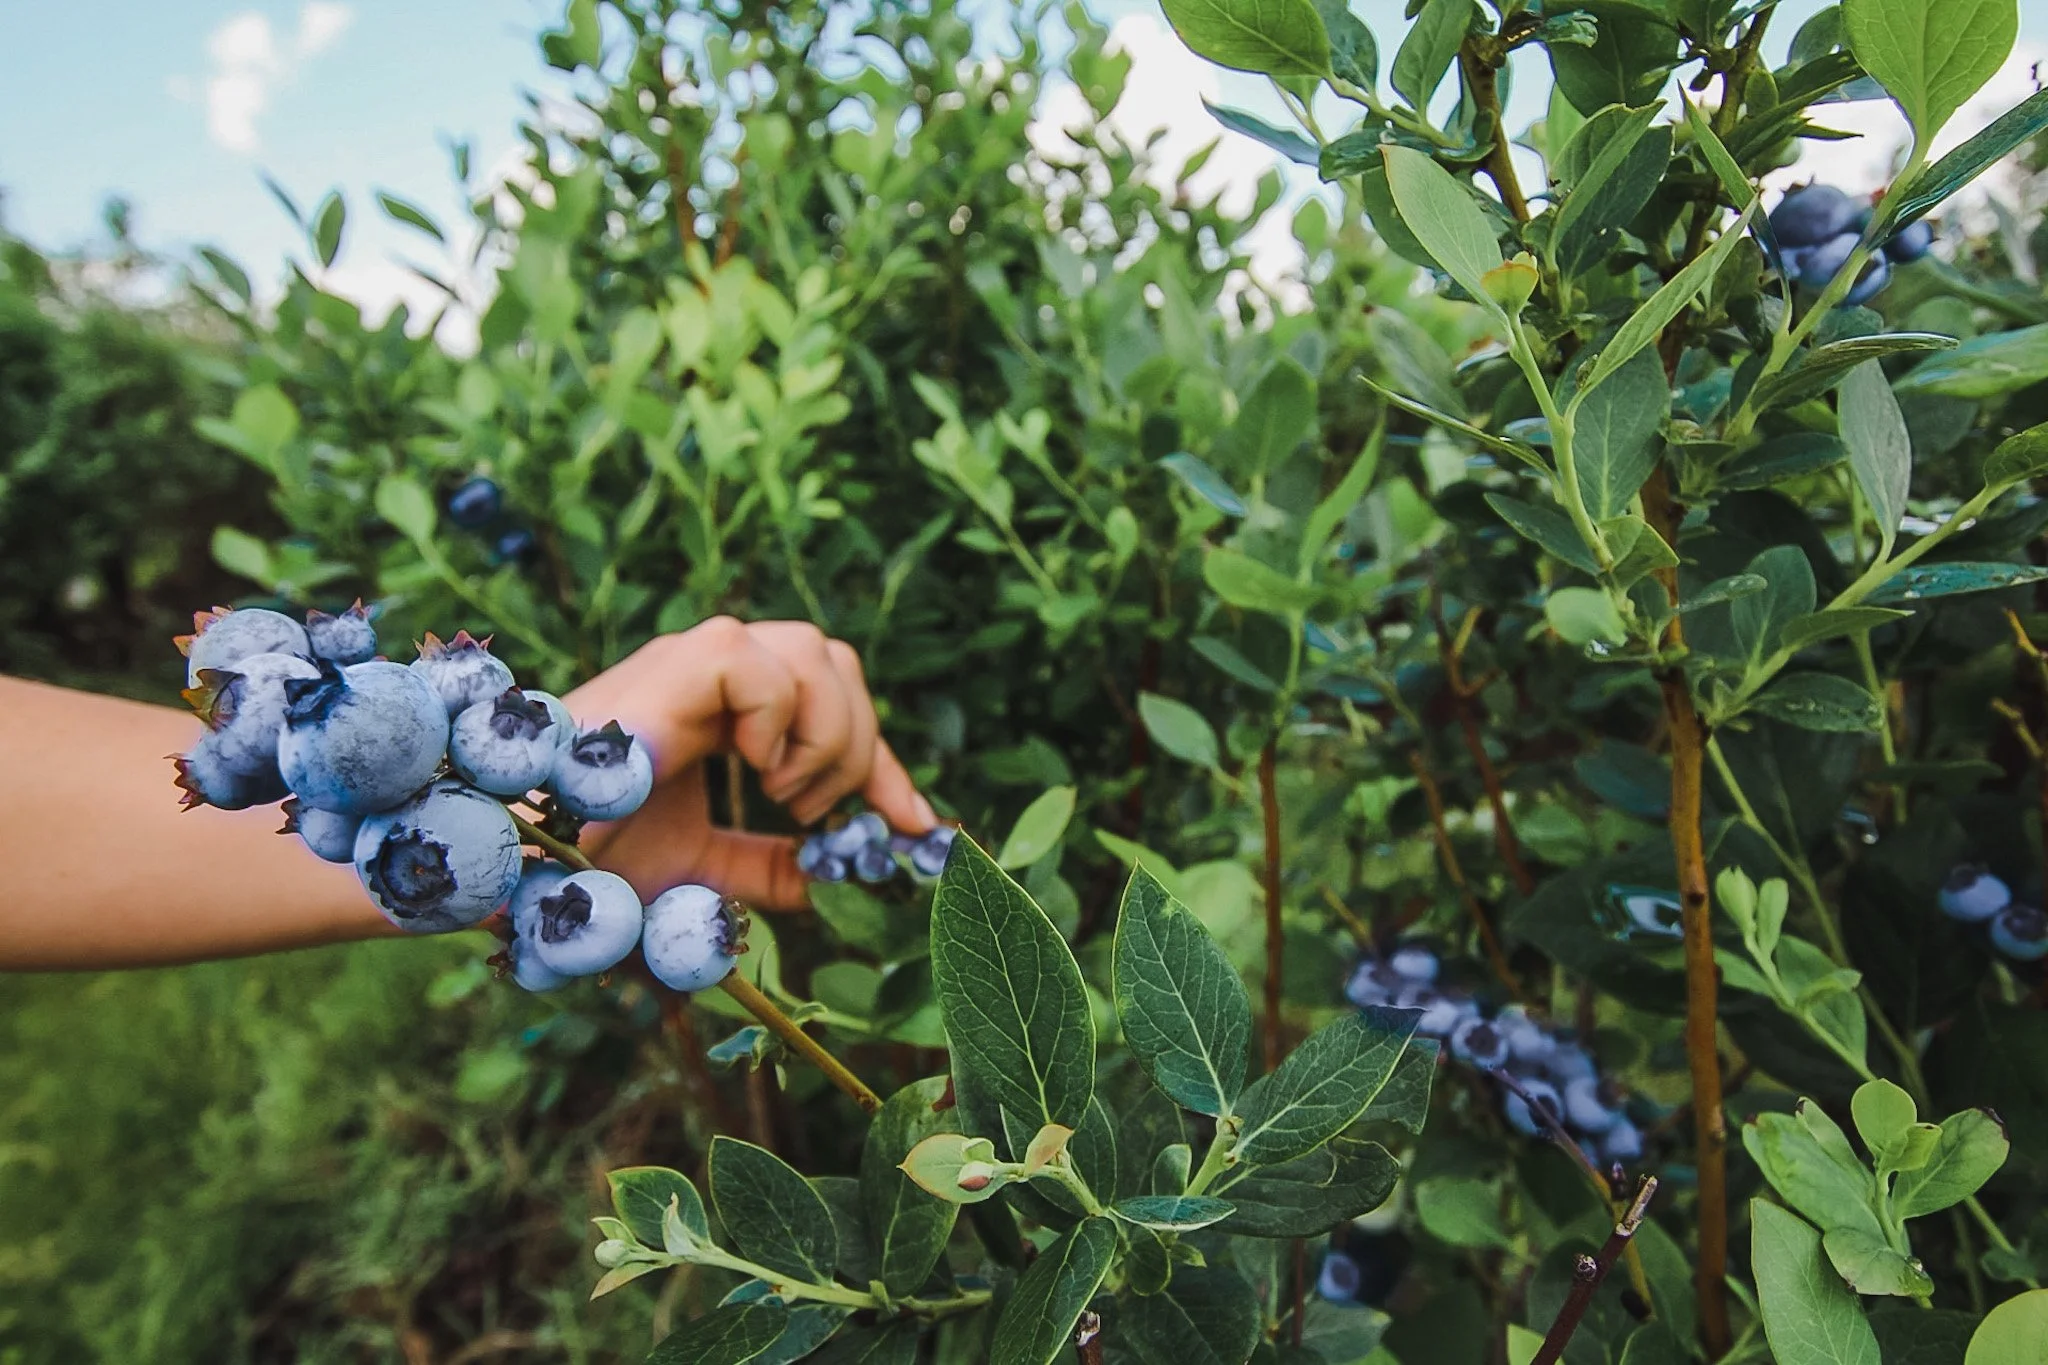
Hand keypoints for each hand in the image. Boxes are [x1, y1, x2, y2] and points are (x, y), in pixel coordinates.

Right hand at [562, 617, 934, 909]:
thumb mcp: (700, 873)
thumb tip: (836, 878)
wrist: (521, 864)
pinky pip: (761, 660)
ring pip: (817, 650)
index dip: (883, 769)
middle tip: (816, 815)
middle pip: (838, 665)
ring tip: (782, 795)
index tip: (919, 826)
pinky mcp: (675, 662)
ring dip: (823, 736)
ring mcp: (693, 660)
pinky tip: (750, 771)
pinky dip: (777, 721)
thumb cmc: (589, 869)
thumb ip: (768, 870)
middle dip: (858, 747)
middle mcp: (714, 674)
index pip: (832, 712)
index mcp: (723, 711)